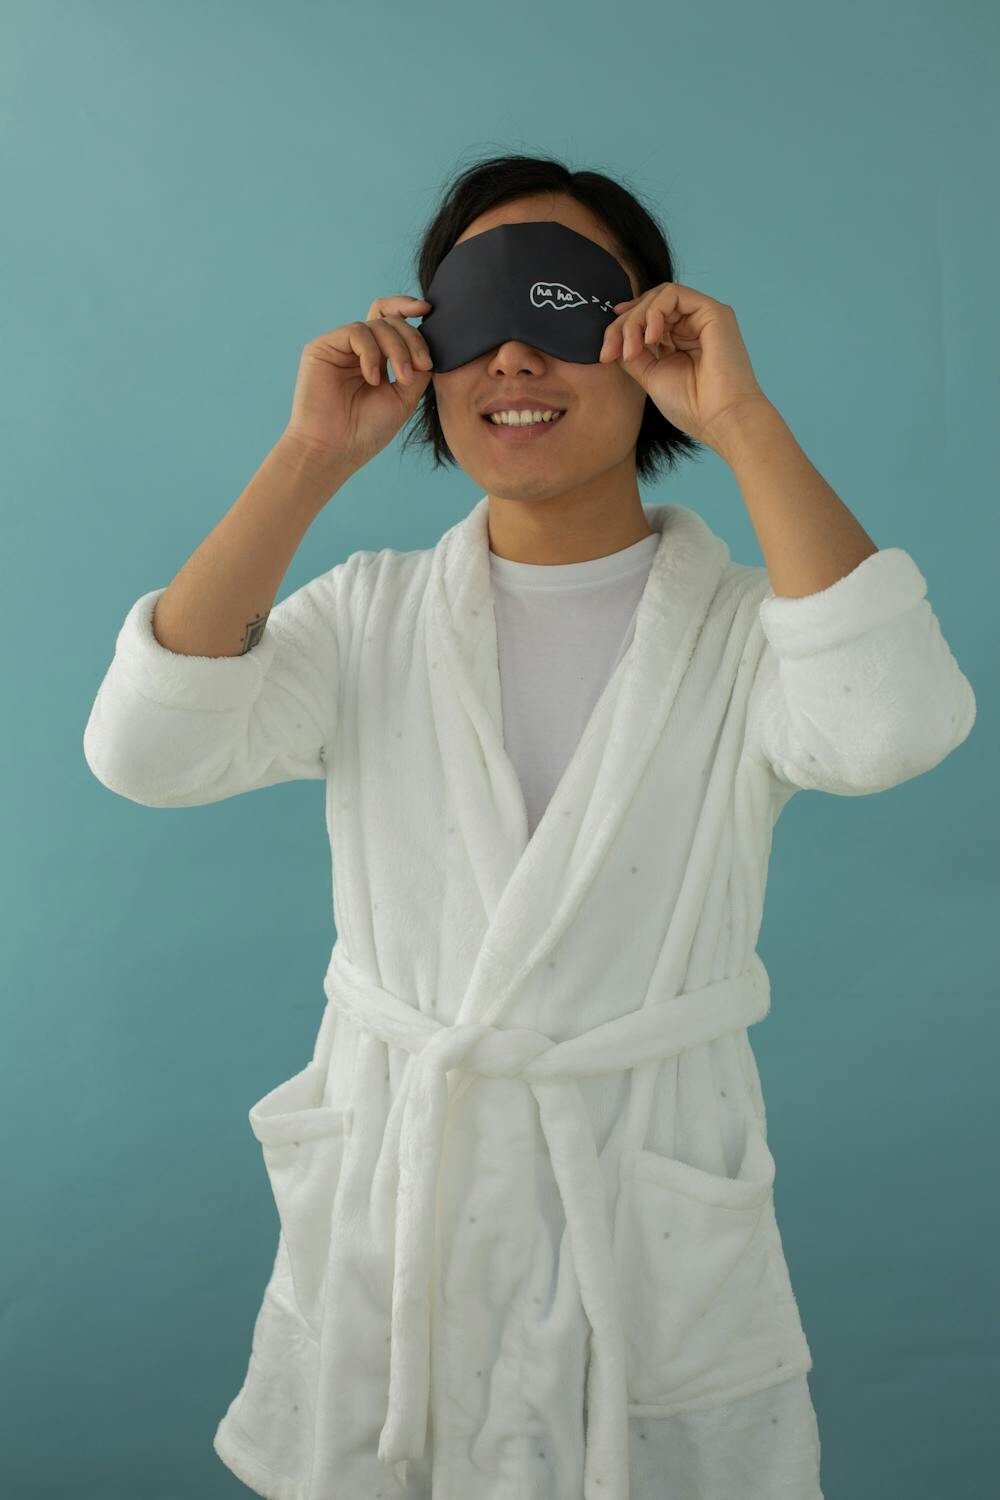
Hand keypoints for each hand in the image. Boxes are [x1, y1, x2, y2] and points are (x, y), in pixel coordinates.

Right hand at [283, 295, 434, 472]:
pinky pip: (357, 332)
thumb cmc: (366, 431)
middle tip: (422, 366)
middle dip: (412, 339)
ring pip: (377, 324)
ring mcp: (340, 347)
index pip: (392, 320)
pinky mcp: (323, 347)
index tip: (429, 311)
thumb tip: (429, 344)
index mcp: (377, 358)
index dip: (409, 308)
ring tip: (401, 380)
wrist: (335, 450)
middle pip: (390, 320)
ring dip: (397, 349)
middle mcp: (357, 349)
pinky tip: (373, 379)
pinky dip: (371, 354)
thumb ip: (417, 369)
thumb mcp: (404, 398)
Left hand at [598, 282, 770, 453]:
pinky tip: (650, 338)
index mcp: (680, 341)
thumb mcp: (651, 376)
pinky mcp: (713, 311)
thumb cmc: (692, 406)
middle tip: (612, 351)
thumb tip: (614, 339)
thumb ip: (633, 353)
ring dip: (636, 319)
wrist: (721, 418)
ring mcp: (703, 316)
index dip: (621, 330)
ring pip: (658, 296)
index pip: (645, 321)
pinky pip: (673, 293)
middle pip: (649, 305)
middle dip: (624, 325)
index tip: (606, 353)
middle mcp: (692, 325)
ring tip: (632, 348)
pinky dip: (654, 311)